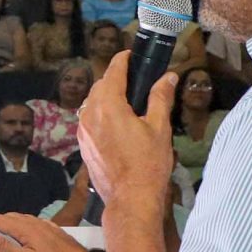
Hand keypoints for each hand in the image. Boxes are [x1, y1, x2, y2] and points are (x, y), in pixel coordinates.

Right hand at [0, 213, 91, 251]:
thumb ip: (3, 248)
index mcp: (27, 230)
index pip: (1, 221)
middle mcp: (38, 224)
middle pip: (12, 217)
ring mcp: (49, 228)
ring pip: (24, 219)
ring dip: (10, 222)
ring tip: (1, 230)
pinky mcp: (56, 234)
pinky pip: (36, 224)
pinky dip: (25, 225)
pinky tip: (27, 231)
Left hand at [79, 51, 176, 207]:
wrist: (130, 198)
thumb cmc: (148, 163)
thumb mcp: (159, 127)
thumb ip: (160, 98)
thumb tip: (168, 76)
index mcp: (108, 106)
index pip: (113, 72)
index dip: (123, 60)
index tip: (132, 54)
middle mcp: (89, 115)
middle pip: (100, 86)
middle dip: (115, 77)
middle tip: (134, 76)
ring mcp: (83, 131)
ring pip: (92, 103)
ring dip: (107, 95)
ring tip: (128, 97)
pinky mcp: (83, 144)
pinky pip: (90, 120)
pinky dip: (101, 112)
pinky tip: (117, 120)